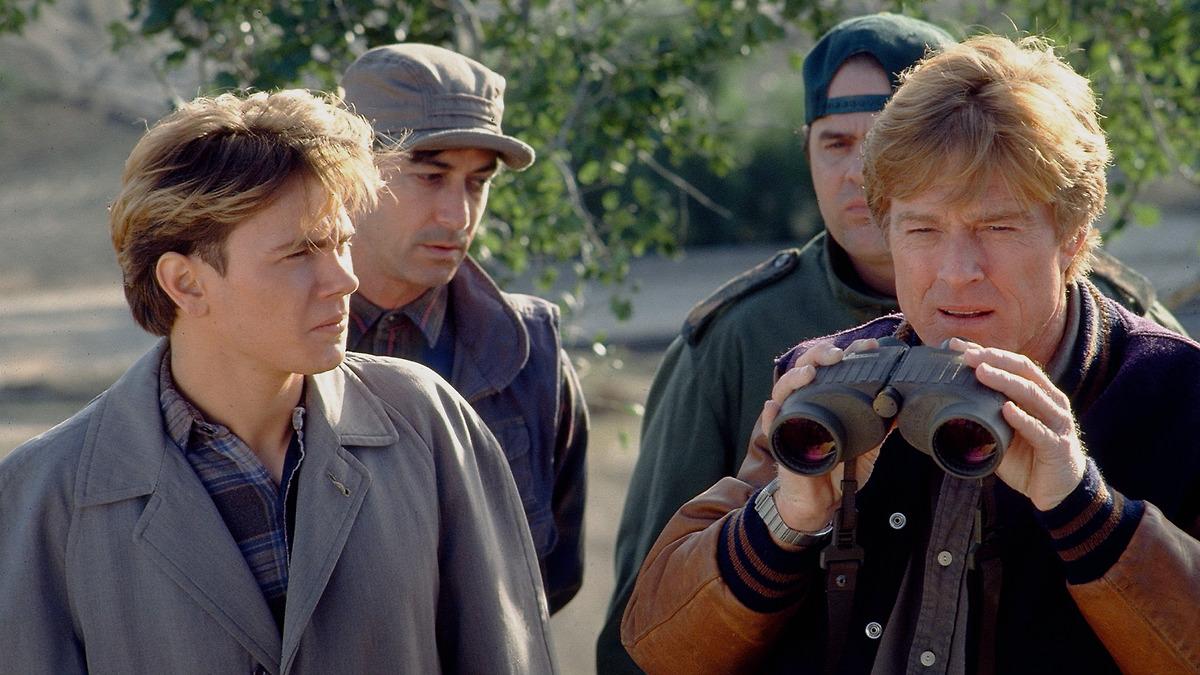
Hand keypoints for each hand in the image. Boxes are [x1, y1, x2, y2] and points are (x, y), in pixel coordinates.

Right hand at [760, 338, 884, 542]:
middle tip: (838, 355)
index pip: (836, 366)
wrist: (820, 502)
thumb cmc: (838, 470)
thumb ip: (881, 426)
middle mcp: (807, 402)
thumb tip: (903, 406)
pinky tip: (774, 406)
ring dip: (795, 378)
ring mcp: (791, 419)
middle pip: (807, 368)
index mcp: (828, 398)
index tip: (871, 347)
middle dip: (820, 355)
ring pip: (785, 389)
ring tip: (808, 374)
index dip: (851, 352)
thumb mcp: (866, 445)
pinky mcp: (781, 440)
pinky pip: (771, 423)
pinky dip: (771, 414)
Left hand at [950, 338, 1085, 509]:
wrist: (1057, 490)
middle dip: (995, 359)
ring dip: (1005, 381)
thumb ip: (985, 413)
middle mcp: (1051, 401)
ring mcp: (1057, 422)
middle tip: (969, 356)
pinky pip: (1038, 429)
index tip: (959, 346)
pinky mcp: (1057, 446)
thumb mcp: (1002, 430)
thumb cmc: (1028, 455)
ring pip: (1031, 394)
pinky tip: (1006, 410)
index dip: (988, 352)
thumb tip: (948, 402)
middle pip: (1024, 371)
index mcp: (1038, 393)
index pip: (1013, 364)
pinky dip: (1022, 418)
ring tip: (982, 373)